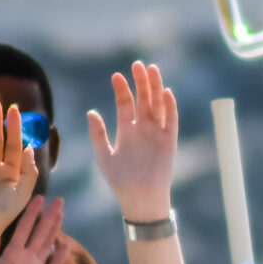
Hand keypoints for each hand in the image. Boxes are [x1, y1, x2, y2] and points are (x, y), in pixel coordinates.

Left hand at [89, 61, 178, 224]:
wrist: (139, 199)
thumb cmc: (120, 181)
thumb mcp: (104, 156)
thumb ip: (98, 134)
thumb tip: (91, 112)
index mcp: (128, 130)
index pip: (126, 104)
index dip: (122, 89)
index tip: (116, 76)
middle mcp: (144, 129)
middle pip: (144, 99)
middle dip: (141, 82)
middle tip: (137, 64)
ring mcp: (158, 134)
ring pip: (158, 105)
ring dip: (156, 88)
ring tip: (152, 70)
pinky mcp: (170, 142)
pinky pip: (172, 121)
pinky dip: (170, 107)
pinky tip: (166, 93)